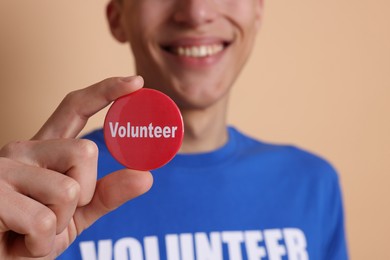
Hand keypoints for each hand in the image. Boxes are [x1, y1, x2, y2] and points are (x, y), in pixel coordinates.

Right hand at [0, 76, 152, 258]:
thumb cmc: (32, 235)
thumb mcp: (76, 214)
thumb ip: (108, 194)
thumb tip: (146, 177)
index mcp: (45, 150)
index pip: (75, 108)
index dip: (106, 91)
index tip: (136, 82)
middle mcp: (24, 150)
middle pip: (86, 151)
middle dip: (83, 193)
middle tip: (55, 214)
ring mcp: (4, 168)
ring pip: (69, 190)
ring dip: (60, 224)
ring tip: (34, 231)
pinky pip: (45, 220)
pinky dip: (41, 243)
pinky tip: (20, 242)